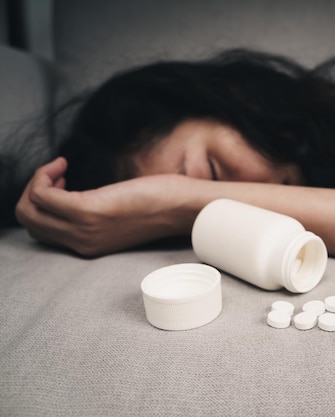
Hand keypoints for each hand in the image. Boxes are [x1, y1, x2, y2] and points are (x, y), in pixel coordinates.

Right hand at [15, 157, 193, 255]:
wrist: (186, 208)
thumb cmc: (162, 204)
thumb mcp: (122, 215)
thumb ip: (99, 213)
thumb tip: (81, 197)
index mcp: (90, 246)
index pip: (43, 232)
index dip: (43, 205)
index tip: (60, 184)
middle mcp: (82, 243)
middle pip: (29, 222)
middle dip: (32, 191)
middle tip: (56, 175)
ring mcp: (84, 229)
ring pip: (29, 209)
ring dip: (35, 182)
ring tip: (58, 169)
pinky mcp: (90, 210)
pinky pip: (43, 195)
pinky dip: (44, 175)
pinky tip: (63, 165)